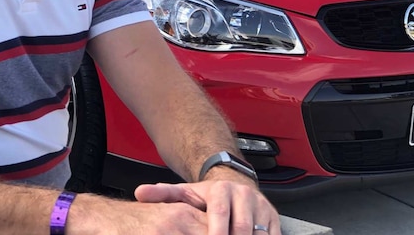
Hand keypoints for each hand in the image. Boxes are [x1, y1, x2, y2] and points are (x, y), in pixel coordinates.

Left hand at [134, 168, 280, 234]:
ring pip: (258, 234)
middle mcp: (244, 196)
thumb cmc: (208, 196)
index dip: (215, 232)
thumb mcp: (186, 193)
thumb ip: (163, 194)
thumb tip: (140, 193)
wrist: (235, 184)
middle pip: (241, 228)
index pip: (220, 214)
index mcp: (222, 190)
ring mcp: (261, 208)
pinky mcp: (274, 219)